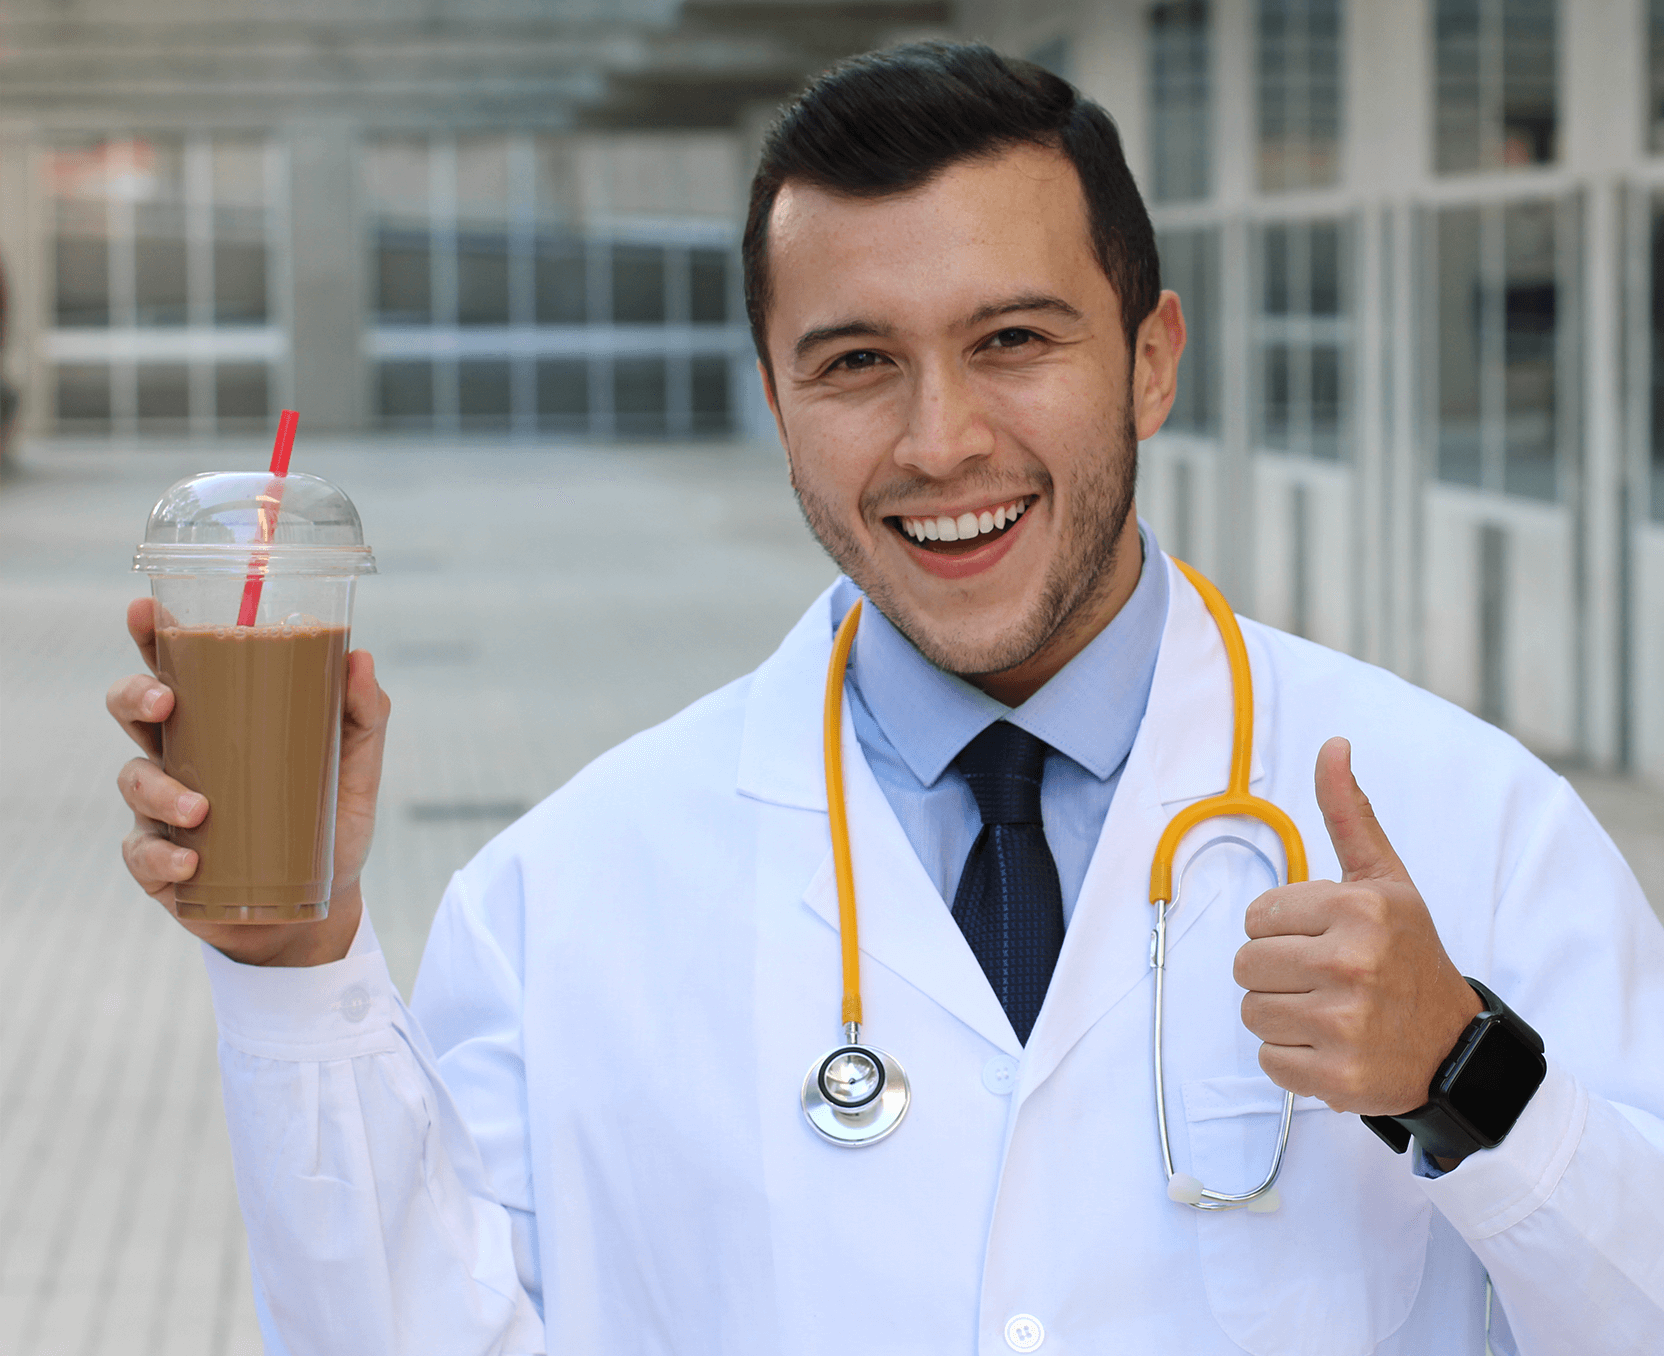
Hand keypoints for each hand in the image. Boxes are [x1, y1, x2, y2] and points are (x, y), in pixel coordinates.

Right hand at [108, 597, 391, 966]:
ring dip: (158, 790)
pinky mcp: (159, 864)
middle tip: (165, 704)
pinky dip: (162, 858)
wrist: (317, 907)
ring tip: (198, 810)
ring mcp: (162, 810)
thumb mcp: (355, 767)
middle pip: (132, 710)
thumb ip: (362, 714)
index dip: (154, 635)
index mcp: (220, 721)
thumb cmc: (328, 824)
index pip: (178, 667)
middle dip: (136, 698)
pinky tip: (188, 863)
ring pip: (133, 780)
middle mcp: (182, 756)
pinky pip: (142, 855)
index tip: (147, 610)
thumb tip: (360, 658)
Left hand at [1233, 737, 1480, 1121]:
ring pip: (1251, 1011)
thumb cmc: (1408, 955)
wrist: (1454, 1047)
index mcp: (1358, 908)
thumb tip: (1333, 745)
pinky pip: (1269, 1061)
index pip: (1257, 915)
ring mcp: (1345, 1025)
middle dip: (1276, 971)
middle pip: (1245, 964)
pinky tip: (1332, 1047)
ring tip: (1329, 1011)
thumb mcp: (1385, 880)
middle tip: (1325, 978)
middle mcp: (1352, 963)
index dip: (1283, 928)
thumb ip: (1349, 815)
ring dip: (1281, 1015)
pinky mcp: (1338, 1078)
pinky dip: (1292, 1059)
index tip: (1324, 938)